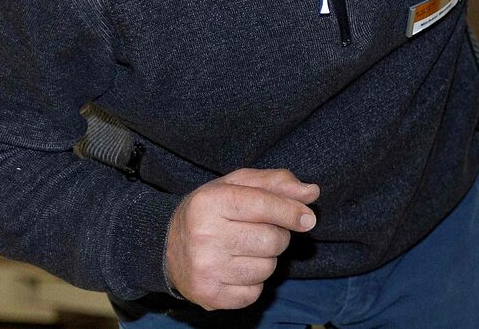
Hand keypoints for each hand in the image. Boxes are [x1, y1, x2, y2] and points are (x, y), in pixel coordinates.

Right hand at [165, 168, 318, 309]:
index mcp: (209, 202)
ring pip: (268, 268)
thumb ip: (276, 183)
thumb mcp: (238, 185)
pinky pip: (255, 292)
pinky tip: (234, 269)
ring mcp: (205, 268)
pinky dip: (253, 283)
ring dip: (265, 259)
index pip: (265, 205)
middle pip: (273, 240)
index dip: (292, 212)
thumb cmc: (212, 212)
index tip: (308, 219)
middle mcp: (203, 235)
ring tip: (242, 250)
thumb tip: (311, 193)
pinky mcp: (209, 295)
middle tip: (256, 232)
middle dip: (276, 235)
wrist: (167, 247)